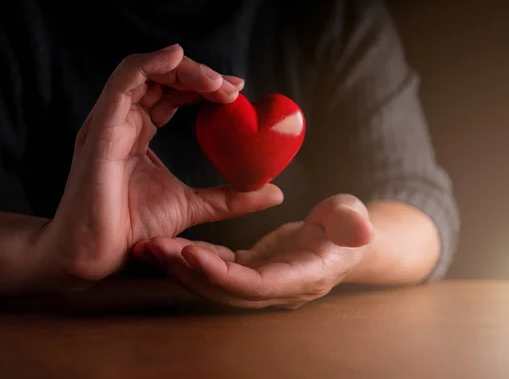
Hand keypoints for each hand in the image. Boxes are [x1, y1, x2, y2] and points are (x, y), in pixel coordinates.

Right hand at [38, 44, 282, 286]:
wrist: (99, 255)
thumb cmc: (134, 229)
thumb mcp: (194, 206)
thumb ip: (229, 198)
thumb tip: (274, 193)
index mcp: (138, 133)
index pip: (172, 95)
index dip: (204, 88)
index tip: (238, 93)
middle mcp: (123, 122)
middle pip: (161, 78)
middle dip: (200, 76)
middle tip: (233, 89)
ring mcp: (110, 123)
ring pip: (145, 73)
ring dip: (184, 70)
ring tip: (217, 84)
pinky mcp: (102, 129)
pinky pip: (124, 82)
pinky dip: (151, 64)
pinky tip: (179, 58)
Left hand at [134, 194, 373, 308]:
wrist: (344, 240)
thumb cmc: (350, 225)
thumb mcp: (354, 217)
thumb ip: (353, 223)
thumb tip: (357, 227)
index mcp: (303, 277)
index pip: (257, 286)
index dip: (222, 275)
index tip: (190, 255)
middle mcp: (278, 288)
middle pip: (226, 291)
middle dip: (187, 273)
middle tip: (155, 249)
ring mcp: (263, 282)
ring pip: (215, 284)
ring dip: (181, 268)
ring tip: (150, 248)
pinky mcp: (253, 270)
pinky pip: (218, 268)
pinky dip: (193, 259)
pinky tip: (170, 244)